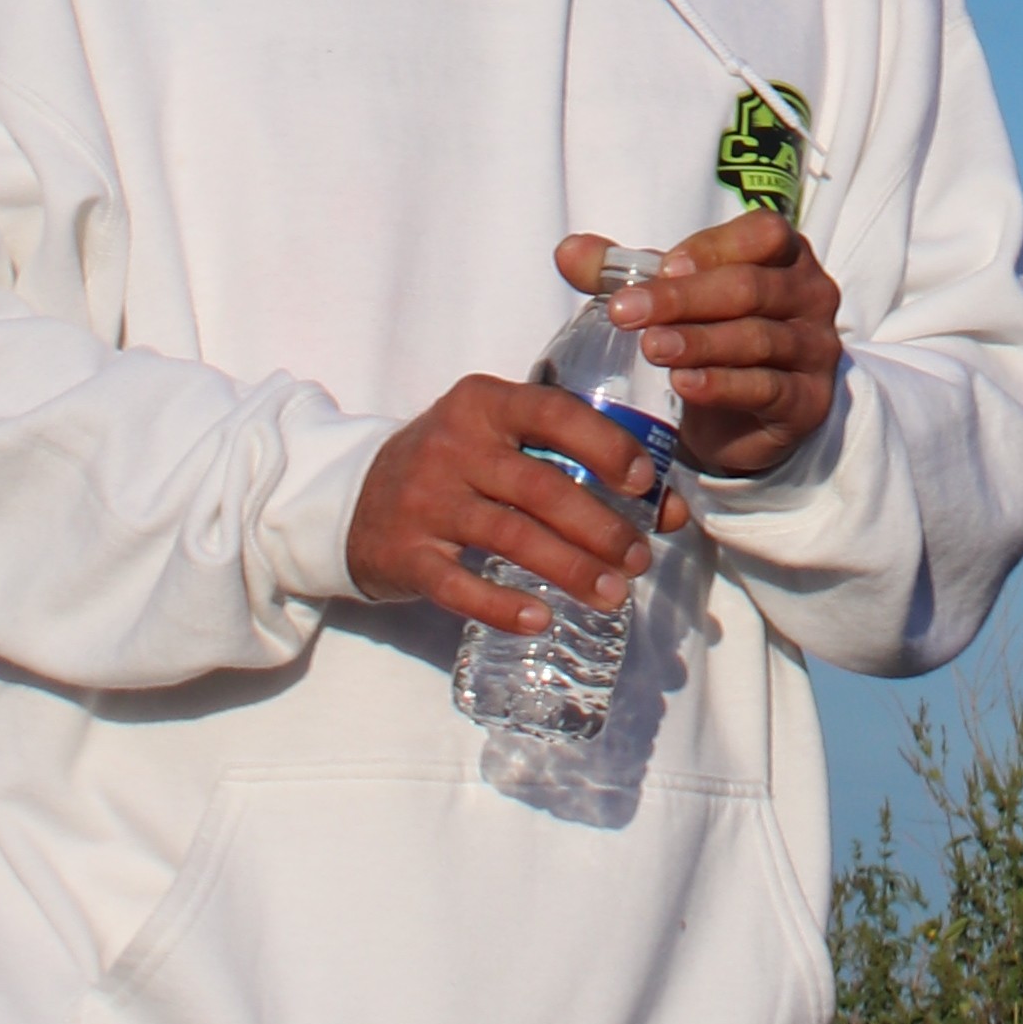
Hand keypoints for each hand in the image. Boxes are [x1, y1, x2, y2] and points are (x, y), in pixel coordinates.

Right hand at [346, 374, 663, 627]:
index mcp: (483, 403)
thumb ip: (576, 462)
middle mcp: (452, 445)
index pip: (552, 411)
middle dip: (599, 526)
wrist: (353, 498)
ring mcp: (426, 500)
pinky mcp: (406, 553)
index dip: (605, 444)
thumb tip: (669, 508)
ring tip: (613, 593)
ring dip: (570, 569)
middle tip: (640, 558)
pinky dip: (502, 606)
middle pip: (540, 486)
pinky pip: (459, 586)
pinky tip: (542, 619)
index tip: (644, 481)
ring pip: (510, 537)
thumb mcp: (501, 443)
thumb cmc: (455, 465)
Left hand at [567, 211, 839, 480]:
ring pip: (757, 339)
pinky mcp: (807, 402)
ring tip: (650, 348)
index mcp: (785, 254)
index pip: (761, 235)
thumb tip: (567, 251)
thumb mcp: (674, 295)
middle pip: (750, 288)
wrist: (746, 416)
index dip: (712, 249)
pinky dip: (722, 386)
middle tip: (624, 313)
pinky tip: (684, 385)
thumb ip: (624, 271)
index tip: (662, 265)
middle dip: (684, 299)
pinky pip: (766, 389)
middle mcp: (810, 294)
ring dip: (699, 342)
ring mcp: (814, 349)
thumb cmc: (715, 332)